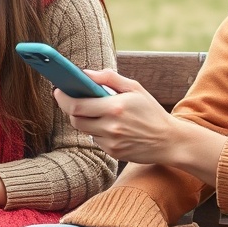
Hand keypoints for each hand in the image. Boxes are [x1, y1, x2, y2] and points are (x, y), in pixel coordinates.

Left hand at [56, 70, 226, 183]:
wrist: (169, 140)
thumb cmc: (151, 111)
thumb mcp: (135, 88)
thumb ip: (109, 78)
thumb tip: (85, 73)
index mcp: (115, 107)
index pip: (77, 105)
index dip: (63, 98)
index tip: (58, 89)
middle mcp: (111, 127)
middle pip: (75, 119)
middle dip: (70, 108)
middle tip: (71, 98)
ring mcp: (111, 142)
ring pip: (84, 129)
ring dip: (84, 119)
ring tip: (94, 109)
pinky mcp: (113, 153)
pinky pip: (95, 139)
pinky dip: (97, 130)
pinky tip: (108, 124)